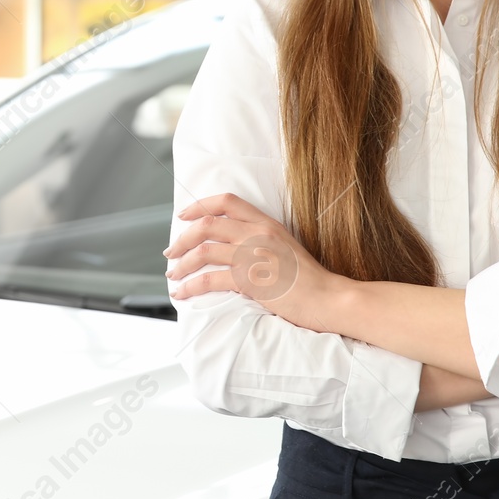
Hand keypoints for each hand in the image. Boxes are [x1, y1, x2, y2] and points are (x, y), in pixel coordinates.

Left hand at [165, 192, 338, 329]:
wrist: (328, 298)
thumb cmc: (309, 278)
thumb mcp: (285, 246)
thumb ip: (260, 239)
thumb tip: (232, 245)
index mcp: (266, 222)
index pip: (227, 201)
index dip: (200, 205)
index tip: (184, 216)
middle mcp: (257, 234)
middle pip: (206, 225)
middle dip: (182, 239)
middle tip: (171, 252)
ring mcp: (252, 256)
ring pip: (203, 251)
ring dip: (181, 264)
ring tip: (173, 274)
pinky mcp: (249, 280)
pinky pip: (209, 280)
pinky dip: (190, 286)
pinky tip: (182, 293)